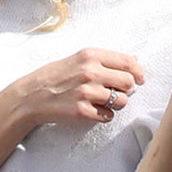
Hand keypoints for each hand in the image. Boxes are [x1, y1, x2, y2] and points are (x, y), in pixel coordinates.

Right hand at [22, 44, 145, 129]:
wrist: (32, 96)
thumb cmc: (56, 76)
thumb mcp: (78, 59)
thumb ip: (104, 60)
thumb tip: (134, 60)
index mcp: (90, 55)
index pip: (128, 62)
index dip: (138, 72)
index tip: (140, 79)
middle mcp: (90, 72)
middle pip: (128, 82)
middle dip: (127, 89)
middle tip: (117, 92)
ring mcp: (86, 92)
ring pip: (121, 101)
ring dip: (116, 104)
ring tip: (101, 101)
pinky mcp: (83, 111)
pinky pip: (108, 116)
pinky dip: (104, 115)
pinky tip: (92, 110)